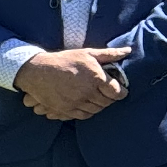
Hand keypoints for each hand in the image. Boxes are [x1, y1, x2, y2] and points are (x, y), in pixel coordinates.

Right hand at [15, 47, 131, 119]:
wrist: (38, 71)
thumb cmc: (65, 60)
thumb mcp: (88, 54)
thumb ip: (109, 54)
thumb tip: (128, 50)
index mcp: (95, 78)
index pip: (116, 91)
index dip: (122, 92)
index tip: (123, 91)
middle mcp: (87, 93)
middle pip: (107, 102)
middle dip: (111, 99)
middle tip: (110, 94)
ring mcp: (75, 103)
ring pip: (96, 110)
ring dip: (100, 105)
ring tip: (99, 98)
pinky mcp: (65, 110)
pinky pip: (83, 115)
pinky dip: (88, 112)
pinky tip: (88, 105)